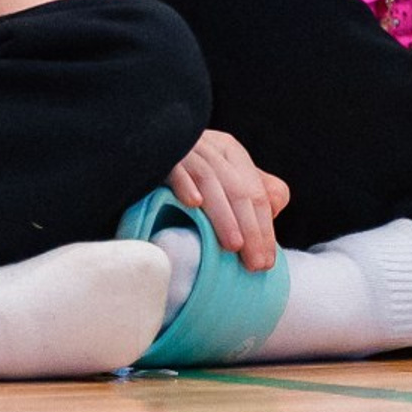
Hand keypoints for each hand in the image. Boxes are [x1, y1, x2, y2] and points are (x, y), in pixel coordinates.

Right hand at [166, 126, 289, 270]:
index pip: (256, 192)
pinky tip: (193, 203)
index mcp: (229, 152)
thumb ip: (250, 189)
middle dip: (250, 228)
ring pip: (210, 180)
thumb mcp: (220, 177)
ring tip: (234, 246)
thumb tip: (277, 204)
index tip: (266, 262)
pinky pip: (174, 167)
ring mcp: (183, 149)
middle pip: (237, 189)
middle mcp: (209, 147)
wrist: (133, 147)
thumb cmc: (182, 174)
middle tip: (255, 264)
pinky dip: (185, 183)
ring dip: (223, 215)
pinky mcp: (157, 153)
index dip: (264, 228)